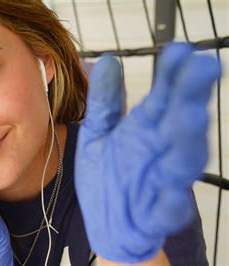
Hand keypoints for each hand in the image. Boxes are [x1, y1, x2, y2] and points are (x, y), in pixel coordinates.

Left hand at [75, 43, 220, 262]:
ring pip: (182, 161)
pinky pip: (169, 209)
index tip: (180, 49)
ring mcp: (161, 183)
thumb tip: (106, 60)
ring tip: (192, 115)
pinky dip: (174, 201)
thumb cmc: (106, 176)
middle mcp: (158, 151)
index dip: (173, 74)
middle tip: (203, 67)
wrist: (106, 225)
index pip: (163, 97)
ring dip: (189, 140)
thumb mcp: (97, 134)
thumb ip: (104, 102)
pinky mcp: (157, 214)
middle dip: (191, 95)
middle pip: (180, 122)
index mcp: (145, 130)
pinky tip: (175, 192)